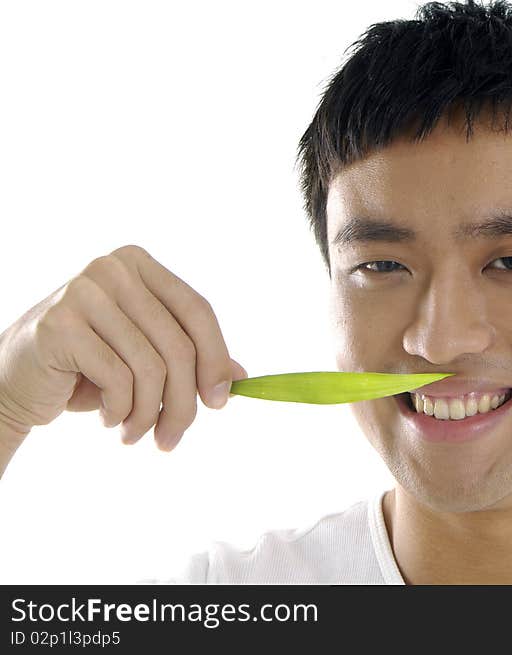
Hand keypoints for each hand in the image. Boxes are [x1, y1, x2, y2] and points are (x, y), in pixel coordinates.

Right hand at [0, 244, 245, 455]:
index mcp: (139, 265)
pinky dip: (121, 412)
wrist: (12, 382)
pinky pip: (118, 380)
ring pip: (151, 368)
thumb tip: (242, 378)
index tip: (222, 402)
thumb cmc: (85, 368)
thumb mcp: (142, 356)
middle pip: (178, 344)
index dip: (216, 359)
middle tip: (173, 438)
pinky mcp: (60, 325)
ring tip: (137, 434)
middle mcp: (113, 270)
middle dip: (184, 402)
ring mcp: (83, 292)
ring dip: (150, 415)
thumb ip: (190, 358)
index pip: (198, 311)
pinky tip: (107, 419)